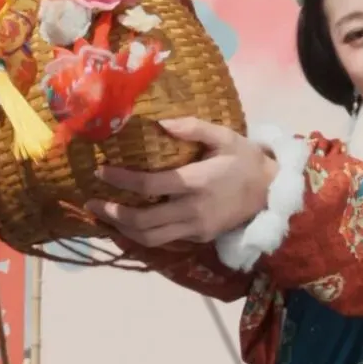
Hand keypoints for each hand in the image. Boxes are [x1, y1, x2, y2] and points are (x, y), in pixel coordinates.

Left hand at [87, 117, 276, 249]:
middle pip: (143, 221)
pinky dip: (142, 233)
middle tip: (91, 202)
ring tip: (104, 216)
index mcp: (196, 182)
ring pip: (150, 238)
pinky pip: (164, 240)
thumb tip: (159, 123)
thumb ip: (192, 128)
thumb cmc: (246, 160)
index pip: (149, 186)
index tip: (101, 171)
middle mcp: (193, 210)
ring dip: (122, 230)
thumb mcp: (224, 136)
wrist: (272, 193)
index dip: (121, 180)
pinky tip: (127, 222)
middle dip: (113, 213)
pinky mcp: (199, 238)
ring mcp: (196, 228)